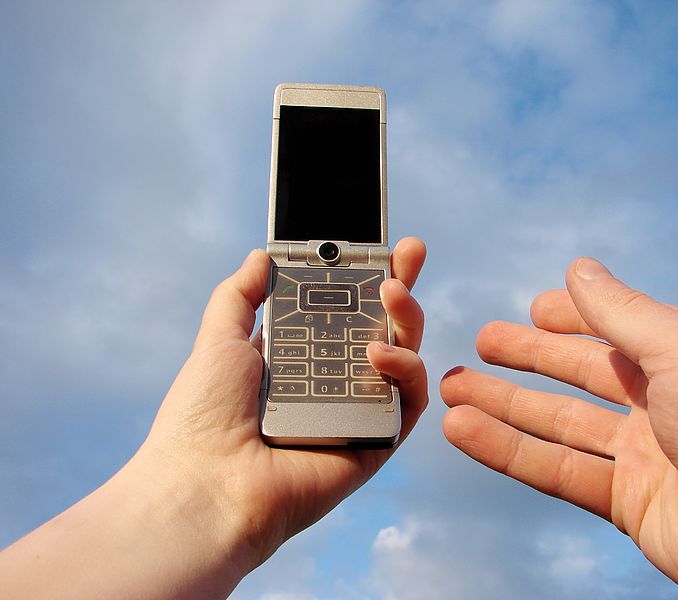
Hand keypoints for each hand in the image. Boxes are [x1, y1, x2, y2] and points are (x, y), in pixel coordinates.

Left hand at [142, 237, 427, 567]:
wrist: (208, 483)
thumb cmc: (204, 417)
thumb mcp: (219, 339)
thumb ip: (241, 294)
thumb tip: (261, 256)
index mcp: (301, 357)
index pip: (344, 309)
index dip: (366, 277)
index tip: (383, 248)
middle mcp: (334, 380)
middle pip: (382, 327)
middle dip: (402, 287)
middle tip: (409, 254)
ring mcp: (359, 409)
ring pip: (404, 356)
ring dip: (406, 318)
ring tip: (393, 292)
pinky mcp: (378, 439)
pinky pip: (408, 399)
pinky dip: (404, 369)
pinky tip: (377, 354)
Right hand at [441, 258, 677, 599]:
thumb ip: (623, 311)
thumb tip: (579, 269)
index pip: (622, 327)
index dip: (575, 317)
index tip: (533, 308)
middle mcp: (671, 402)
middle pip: (583, 374)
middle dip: (529, 357)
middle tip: (481, 342)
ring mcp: (650, 455)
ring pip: (560, 424)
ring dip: (504, 405)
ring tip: (450, 388)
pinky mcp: (632, 504)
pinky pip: (557, 470)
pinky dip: (507, 451)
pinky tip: (464, 430)